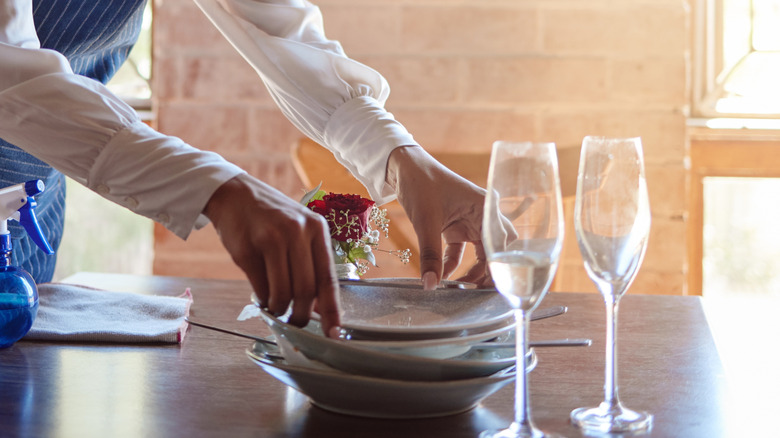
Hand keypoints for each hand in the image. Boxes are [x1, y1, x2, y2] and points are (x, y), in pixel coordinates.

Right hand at [203, 173, 340, 335]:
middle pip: (305, 290)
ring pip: (282, 293)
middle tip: (296, 323)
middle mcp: (297, 232)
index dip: (332, 311)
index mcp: (317, 229)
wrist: (235, 194)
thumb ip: (312, 265)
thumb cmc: (272, 218)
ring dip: (280, 309)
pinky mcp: (247, 249)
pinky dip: (263, 300)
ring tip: (276, 308)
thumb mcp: (300, 231)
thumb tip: (322, 308)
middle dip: (301, 315)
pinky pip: (260, 288)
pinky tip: (263, 297)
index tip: (335, 334)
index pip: (328, 278)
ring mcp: (271, 239)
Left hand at [385, 146, 491, 288]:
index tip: (491, 289)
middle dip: (488, 272)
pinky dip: (453, 263)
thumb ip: (430, 256)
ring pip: (480, 253)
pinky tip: (442, 276)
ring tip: (461, 289)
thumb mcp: (426, 222)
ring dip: (471, 270)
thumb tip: (430, 285)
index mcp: (485, 208)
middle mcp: (483, 214)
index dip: (499, 267)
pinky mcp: (456, 225)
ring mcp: (470, 220)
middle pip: (495, 250)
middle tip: (478, 293)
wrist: (404, 168)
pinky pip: (461, 250)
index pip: (501, 244)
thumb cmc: (420, 184)